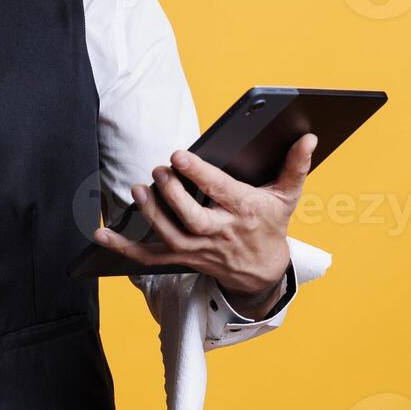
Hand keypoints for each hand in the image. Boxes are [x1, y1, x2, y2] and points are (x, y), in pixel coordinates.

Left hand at [94, 133, 316, 303]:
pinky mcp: (182, 258)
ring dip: (151, 214)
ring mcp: (199, 250)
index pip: (219, 192)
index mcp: (245, 212)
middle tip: (159, 170)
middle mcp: (220, 234)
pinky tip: (101, 232)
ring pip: (171, 237)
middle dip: (172, 195)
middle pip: (192, 218)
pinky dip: (123, 247)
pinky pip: (149, 257)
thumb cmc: (270, 226)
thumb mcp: (287, 197)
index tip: (180, 155)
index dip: (198, 174)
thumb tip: (309, 137)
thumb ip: (296, 165)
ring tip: (138, 189)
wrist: (262, 272)